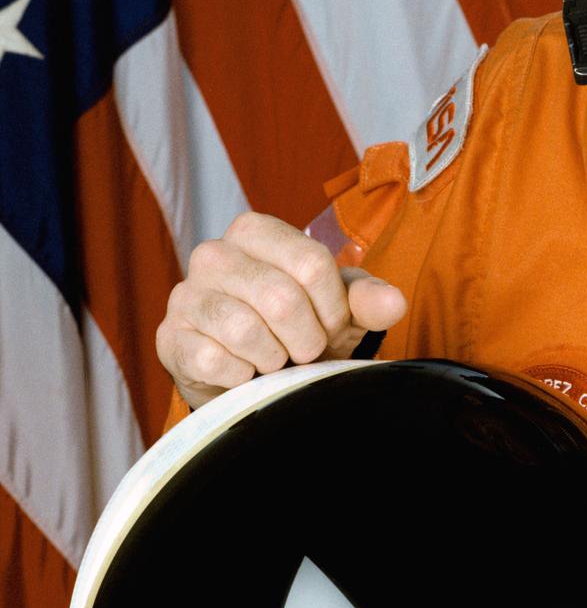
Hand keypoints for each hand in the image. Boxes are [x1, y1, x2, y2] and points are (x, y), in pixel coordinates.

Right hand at [156, 211, 406, 407]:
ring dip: (274, 358)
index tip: (330, 326)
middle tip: (304, 351)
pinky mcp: (170, 338)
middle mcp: (214, 254)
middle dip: (306, 339)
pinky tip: (244, 371)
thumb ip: (367, 300)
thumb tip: (394, 303)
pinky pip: (216, 360)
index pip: (312, 264)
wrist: (252, 373)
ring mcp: (186, 295)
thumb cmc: (299, 327)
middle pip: (281, 298)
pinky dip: (243, 376)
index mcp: (255, 231)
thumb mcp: (339, 309)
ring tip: (274, 359)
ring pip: (245, 330)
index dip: (332, 308)